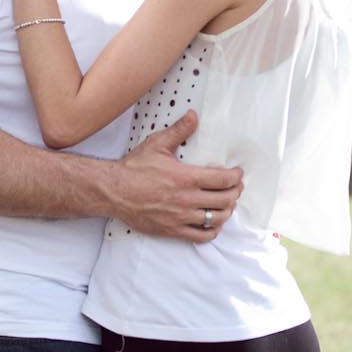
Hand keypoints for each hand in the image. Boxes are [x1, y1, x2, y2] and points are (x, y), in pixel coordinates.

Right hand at [112, 111, 241, 243]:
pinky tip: (213, 224)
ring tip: (227, 204)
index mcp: (186, 178)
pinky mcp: (172, 230)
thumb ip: (179, 130)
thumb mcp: (157, 144)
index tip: (237, 173)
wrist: (113, 191)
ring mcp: (180, 217)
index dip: (236, 177)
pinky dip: (212, 231)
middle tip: (236, 187)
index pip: (223, 179)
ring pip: (216, 219)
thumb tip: (193, 116)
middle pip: (224, 200)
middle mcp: (186, 199)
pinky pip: (201, 236)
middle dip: (235, 193)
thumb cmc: (134, 168)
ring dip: (227, 211)